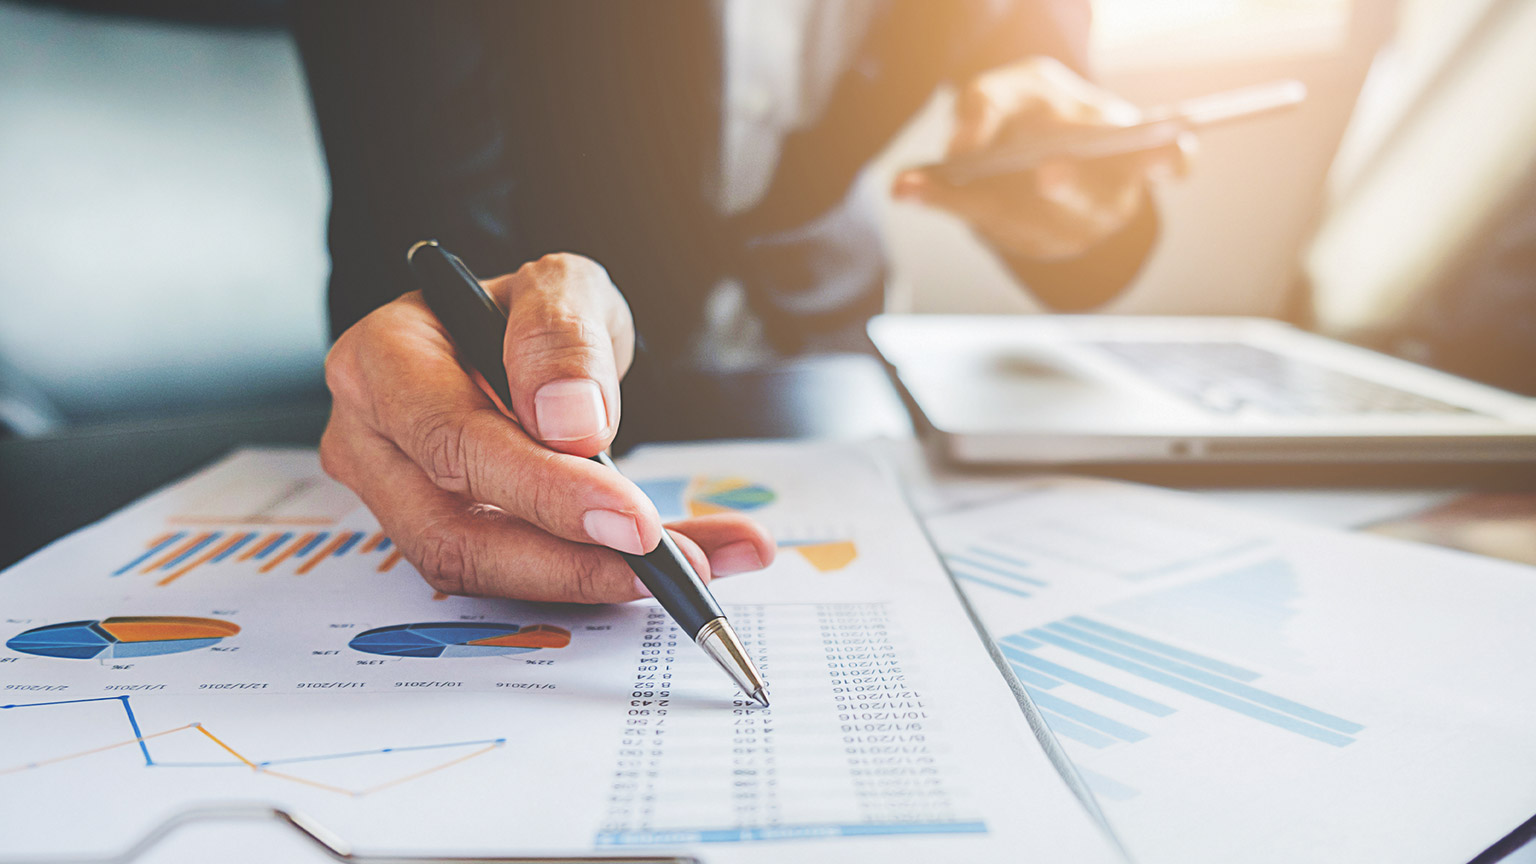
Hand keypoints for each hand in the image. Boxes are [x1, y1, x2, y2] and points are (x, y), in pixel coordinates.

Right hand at [320, 252, 775, 602]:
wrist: (528, 346)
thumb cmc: (528, 314)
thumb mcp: (561, 289)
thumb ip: (563, 337)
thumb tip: (570, 423)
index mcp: (383, 360)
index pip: (453, 441)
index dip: (541, 489)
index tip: (630, 517)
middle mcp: (372, 438)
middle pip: (451, 531)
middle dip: (567, 560)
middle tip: (663, 561)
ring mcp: (395, 499)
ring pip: (479, 572)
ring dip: (589, 580)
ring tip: (688, 566)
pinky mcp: (440, 539)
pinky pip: (511, 579)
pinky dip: (595, 577)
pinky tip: (670, 566)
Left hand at [893, 56, 1193, 260]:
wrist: (1021, 144)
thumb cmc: (1040, 110)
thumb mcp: (1021, 86)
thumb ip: (992, 103)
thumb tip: (963, 144)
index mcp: (1132, 154)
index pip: (1169, 161)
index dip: (1171, 161)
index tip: (1169, 152)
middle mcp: (1106, 200)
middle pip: (1092, 202)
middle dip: (1071, 187)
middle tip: (1052, 169)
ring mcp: (1065, 232)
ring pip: (1023, 220)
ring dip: (970, 198)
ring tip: (921, 178)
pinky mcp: (1020, 239)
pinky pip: (979, 220)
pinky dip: (942, 202)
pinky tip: (906, 184)